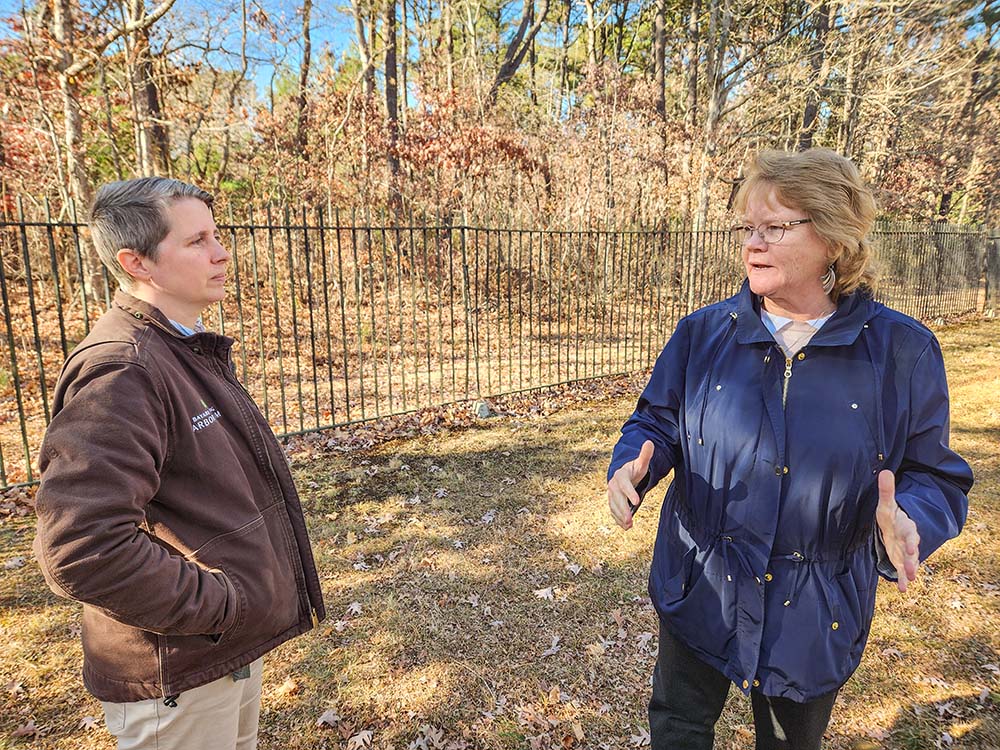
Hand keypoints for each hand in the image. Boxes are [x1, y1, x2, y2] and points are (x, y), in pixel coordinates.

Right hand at [607, 440, 653, 530]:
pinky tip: (625, 526)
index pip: (624, 484)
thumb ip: (645, 455)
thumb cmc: (634, 469)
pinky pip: (613, 511)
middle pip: (617, 498)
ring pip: (613, 506)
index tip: (636, 502)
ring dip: (620, 516)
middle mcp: (613, 485)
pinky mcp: (612, 502)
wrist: (624, 475)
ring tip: (628, 525)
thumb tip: (650, 442)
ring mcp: (611, 494)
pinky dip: (618, 519)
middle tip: (630, 520)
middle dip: (623, 509)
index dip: (629, 493)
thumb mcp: (641, 463)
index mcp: (621, 475)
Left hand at [876, 470, 920, 592]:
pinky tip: (903, 589)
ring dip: (910, 570)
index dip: (911, 540)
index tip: (911, 548)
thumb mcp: (887, 504)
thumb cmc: (890, 516)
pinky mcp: (900, 561)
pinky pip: (903, 571)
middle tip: (912, 568)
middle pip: (912, 550)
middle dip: (912, 558)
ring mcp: (905, 552)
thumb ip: (886, 491)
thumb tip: (885, 472)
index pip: (910, 533)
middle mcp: (908, 541)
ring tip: (910, 579)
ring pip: (910, 562)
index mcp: (906, 526)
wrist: (896, 527)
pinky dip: (903, 580)